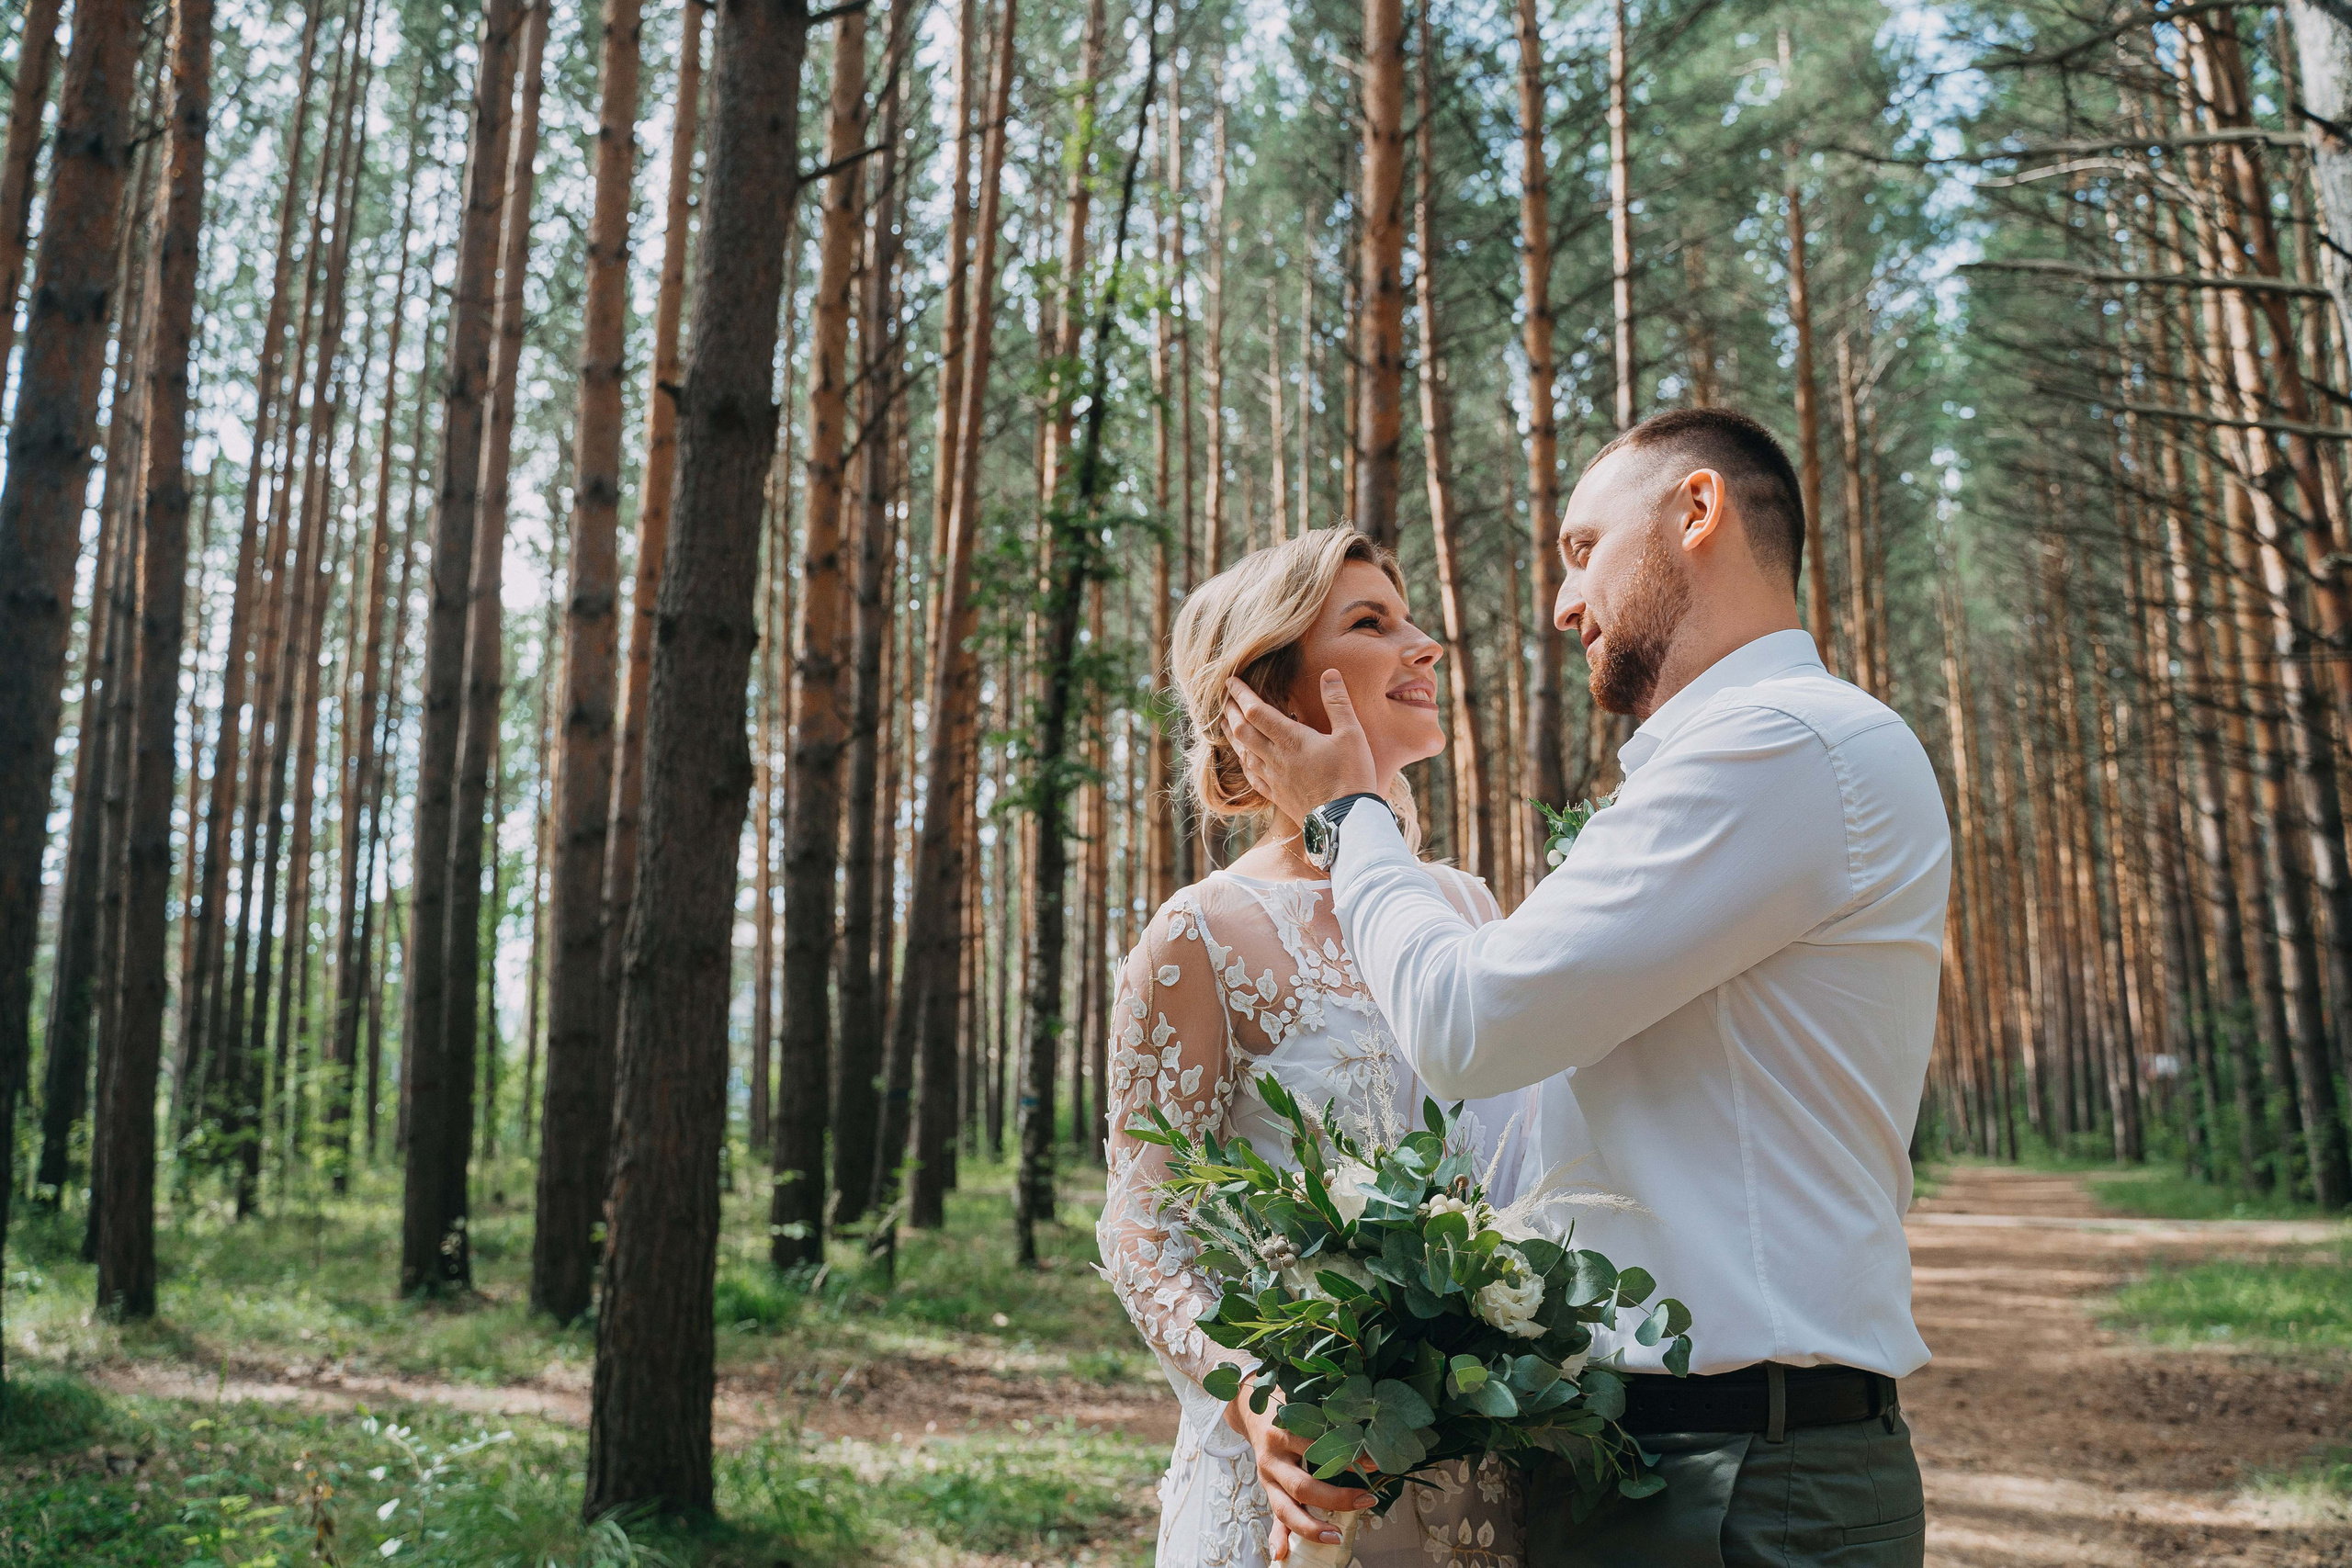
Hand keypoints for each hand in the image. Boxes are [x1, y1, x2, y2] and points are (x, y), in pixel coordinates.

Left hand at [1224, 671, 1378, 827]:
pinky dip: (1243, 762)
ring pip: (1243, 753)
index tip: (1230, 681)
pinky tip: (1244, 760)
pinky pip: (1252, 777)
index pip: (1256, 711)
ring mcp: (1274, 779)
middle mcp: (1275, 758)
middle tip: (1225, 699)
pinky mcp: (1277, 796)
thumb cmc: (1351, 776)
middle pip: (1242, 731)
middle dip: (1231, 712)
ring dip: (1233, 735)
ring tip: (1227, 724)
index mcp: (1290, 740)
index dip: (1240, 694)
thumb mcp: (1351, 734)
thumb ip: (1338, 702)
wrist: (1346, 823)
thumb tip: (1330, 673)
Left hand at [1224, 1384, 1374, 1560]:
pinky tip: (1359, 1438)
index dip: (1309, 1527)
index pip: (1285, 1513)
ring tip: (1369, 1466)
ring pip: (1310, 1453)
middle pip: (1301, 1487)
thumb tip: (1281, 1557)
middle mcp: (1272, 1464)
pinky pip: (1316, 1426)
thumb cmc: (1272, 1453)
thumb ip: (1282, 1517)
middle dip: (1334, 1498)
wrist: (1251, 1408)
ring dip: (1343, 1461)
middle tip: (1364, 1502)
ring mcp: (1280, 1437)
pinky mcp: (1289, 1414)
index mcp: (1270, 1484)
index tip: (1336, 1537)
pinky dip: (1340, 1433)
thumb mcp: (1273, 1484)